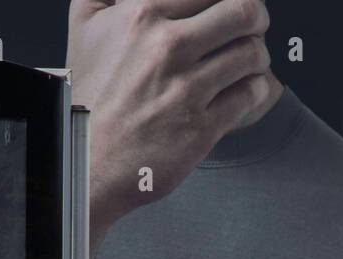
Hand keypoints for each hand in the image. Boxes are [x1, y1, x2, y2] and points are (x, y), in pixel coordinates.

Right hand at [67, 0, 274, 255]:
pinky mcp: (200, 128)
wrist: (84, 160)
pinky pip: (251, 95)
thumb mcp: (85, 25)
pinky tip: (246, 90)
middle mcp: (166, 47)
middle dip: (256, 18)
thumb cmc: (86, 95)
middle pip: (244, 11)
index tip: (231, 6)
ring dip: (258, 57)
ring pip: (253, 53)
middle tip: (253, 28)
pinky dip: (258, 89)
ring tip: (248, 64)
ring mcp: (186, 89)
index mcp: (142, 14)